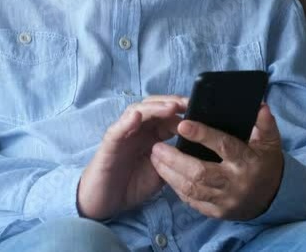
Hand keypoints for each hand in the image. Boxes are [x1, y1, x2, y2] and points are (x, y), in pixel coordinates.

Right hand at [77, 95, 187, 219]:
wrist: (105, 202)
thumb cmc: (132, 185)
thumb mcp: (162, 173)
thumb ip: (175, 159)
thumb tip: (196, 149)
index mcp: (151, 135)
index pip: (168, 116)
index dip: (183, 112)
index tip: (200, 111)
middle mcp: (137, 129)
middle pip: (155, 107)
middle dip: (172, 103)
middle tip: (189, 103)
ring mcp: (123, 133)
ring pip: (138, 111)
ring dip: (155, 108)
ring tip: (171, 107)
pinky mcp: (110, 142)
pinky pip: (118, 128)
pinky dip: (127, 120)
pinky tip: (137, 116)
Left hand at [149, 103, 283, 220]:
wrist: (271, 199)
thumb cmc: (265, 163)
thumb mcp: (270, 142)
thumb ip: (265, 124)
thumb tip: (260, 106)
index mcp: (247, 162)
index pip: (224, 147)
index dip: (203, 135)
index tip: (182, 124)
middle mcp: (235, 184)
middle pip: (200, 172)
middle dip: (175, 160)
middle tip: (157, 146)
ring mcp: (225, 201)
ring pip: (192, 189)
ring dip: (170, 174)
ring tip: (155, 158)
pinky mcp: (217, 212)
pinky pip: (192, 201)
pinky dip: (177, 188)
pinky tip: (165, 174)